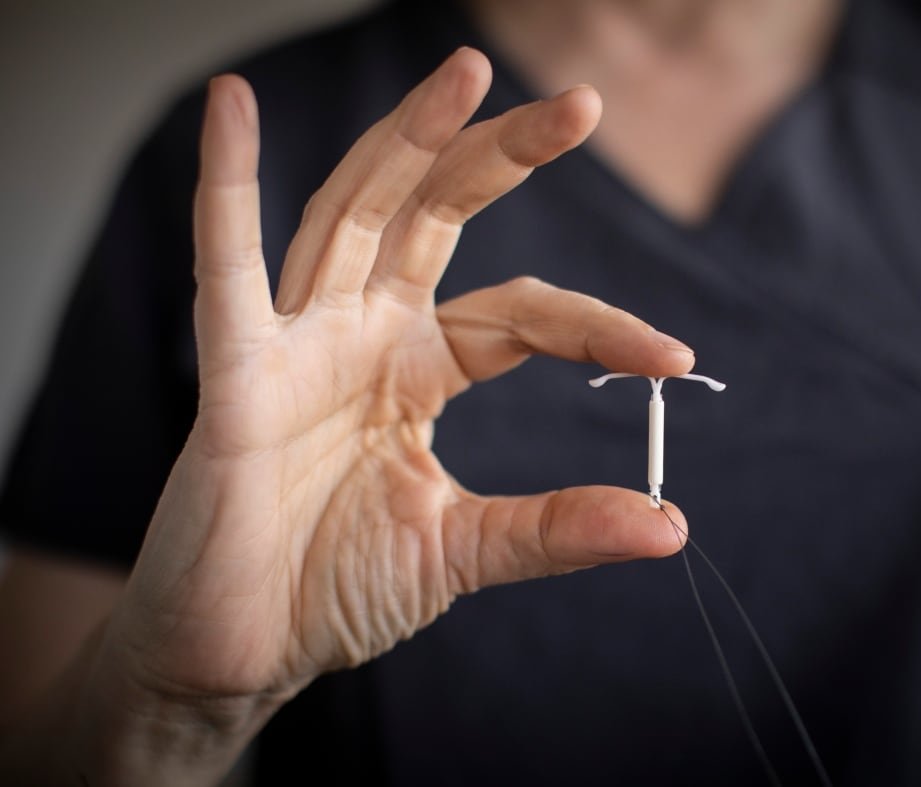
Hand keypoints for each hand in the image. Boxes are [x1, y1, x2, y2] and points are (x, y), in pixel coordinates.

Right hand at [103, 48, 692, 724]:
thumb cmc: (335, 591)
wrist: (241, 657)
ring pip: (353, 217)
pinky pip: (226, 270)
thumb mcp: (464, 551)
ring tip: (464, 74)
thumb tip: (670, 527)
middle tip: (582, 103)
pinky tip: (234, 107)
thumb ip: (556, 528)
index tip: (674, 357)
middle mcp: (360, 337)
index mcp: (417, 371)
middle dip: (503, 156)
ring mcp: (296, 345)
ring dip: (405, 142)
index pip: (521, 315)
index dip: (597, 326)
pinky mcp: (234, 377)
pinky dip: (224, 187)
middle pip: (437, 218)